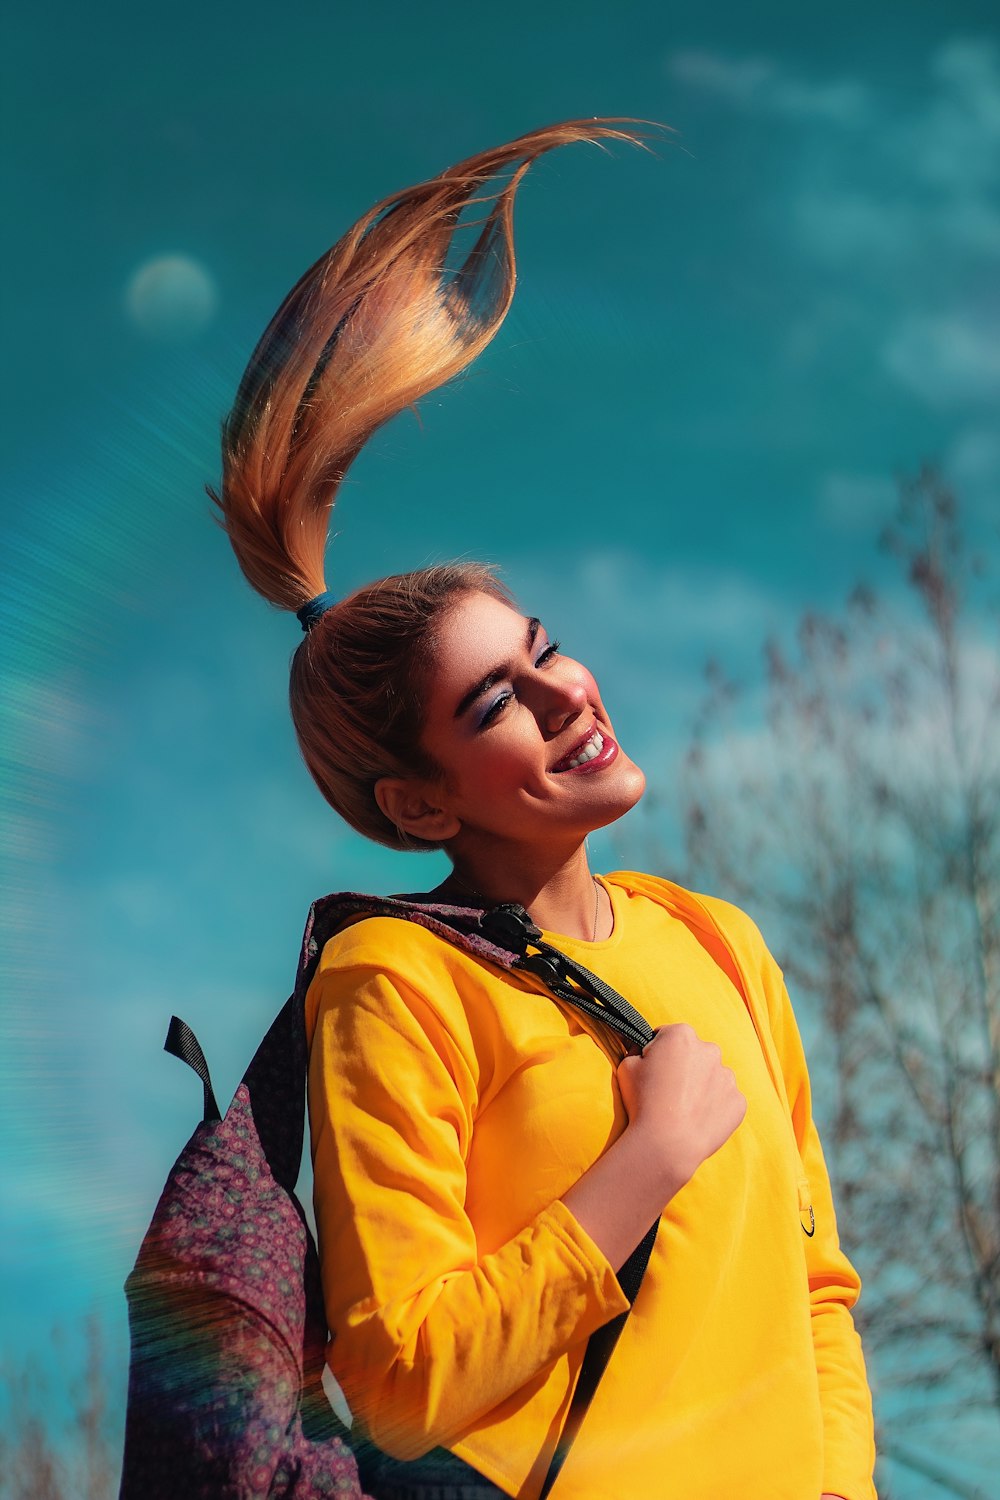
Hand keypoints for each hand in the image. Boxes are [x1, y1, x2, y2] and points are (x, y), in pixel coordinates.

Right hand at [616, 1024, 745, 1197]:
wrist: (666, 1143)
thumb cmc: (642, 1102)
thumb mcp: (627, 1066)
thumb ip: (639, 1052)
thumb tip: (645, 1054)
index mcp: (681, 1035)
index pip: (669, 1036)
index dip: (658, 1053)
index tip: (653, 1070)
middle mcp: (709, 1050)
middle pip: (695, 1054)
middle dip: (684, 1066)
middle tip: (669, 1091)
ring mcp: (727, 1077)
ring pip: (713, 1076)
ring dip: (702, 1086)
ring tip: (683, 1109)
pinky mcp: (738, 1101)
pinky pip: (726, 1100)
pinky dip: (715, 1107)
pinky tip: (698, 1119)